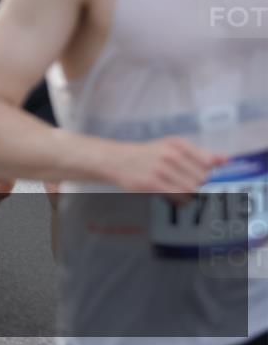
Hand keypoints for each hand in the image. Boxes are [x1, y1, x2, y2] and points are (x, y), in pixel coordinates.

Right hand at [108, 137, 226, 194]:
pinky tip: (171, 194)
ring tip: (176, 188)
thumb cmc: (149, 154)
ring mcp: (160, 170)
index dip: (207, 173)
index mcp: (177, 144)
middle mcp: (169, 155)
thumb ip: (200, 153)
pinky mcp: (150, 184)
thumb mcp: (173, 146)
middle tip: (183, 182)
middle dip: (197, 184)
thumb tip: (226, 160)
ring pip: (190, 190)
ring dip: (188, 193)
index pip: (208, 164)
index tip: (200, 176)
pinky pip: (176, 197)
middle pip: (201, 179)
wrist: (118, 160)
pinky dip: (178, 199)